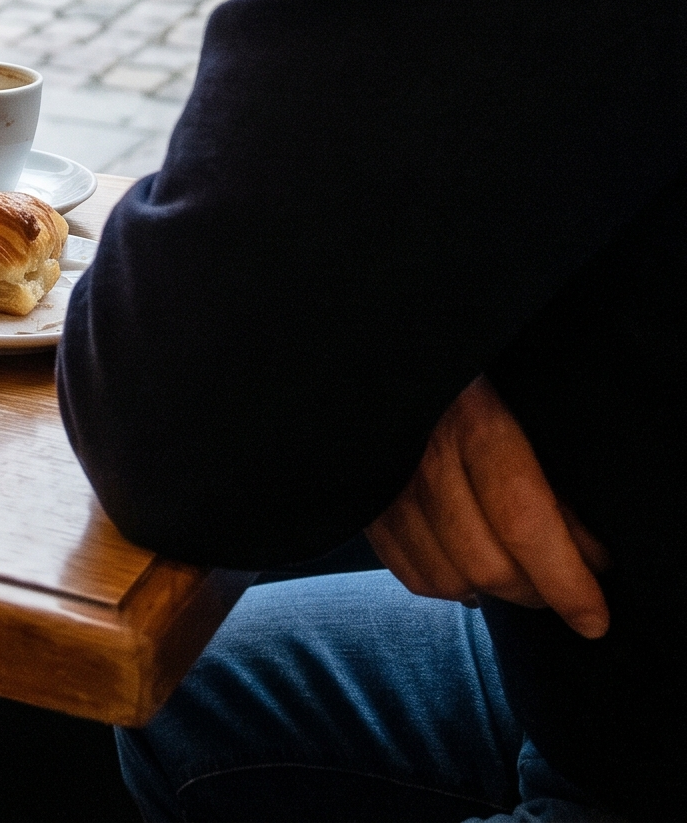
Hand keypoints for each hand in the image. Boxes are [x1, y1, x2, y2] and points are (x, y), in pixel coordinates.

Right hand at [367, 376, 609, 639]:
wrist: (384, 342)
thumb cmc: (474, 378)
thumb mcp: (526, 406)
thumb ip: (558, 478)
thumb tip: (591, 555)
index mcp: (474, 417)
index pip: (524, 521)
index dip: (565, 581)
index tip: (594, 615)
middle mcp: (423, 452)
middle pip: (486, 564)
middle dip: (537, 592)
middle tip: (564, 585)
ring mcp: (384, 479)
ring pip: (447, 579)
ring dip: (492, 590)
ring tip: (519, 571)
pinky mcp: (362, 499)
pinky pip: (409, 572)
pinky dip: (449, 582)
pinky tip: (471, 562)